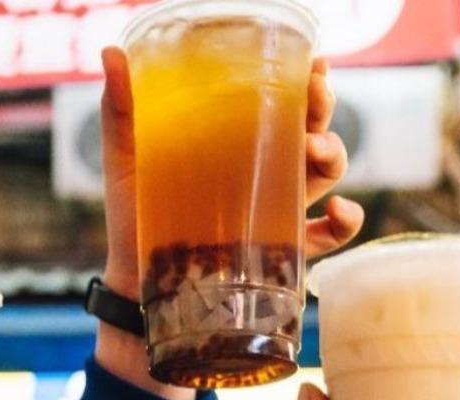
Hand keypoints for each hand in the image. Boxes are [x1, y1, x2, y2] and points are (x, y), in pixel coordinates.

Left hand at [94, 48, 364, 399]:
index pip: (276, 99)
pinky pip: (331, 235)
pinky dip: (346, 221)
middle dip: (321, 108)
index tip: (310, 63)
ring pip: (326, 172)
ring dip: (333, 154)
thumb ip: (121, 111)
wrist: (138, 285)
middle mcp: (264, 169)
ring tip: (315, 151)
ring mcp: (278, 209)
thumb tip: (113, 53)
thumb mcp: (126, 160)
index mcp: (233, 140)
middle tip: (314, 96)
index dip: (300, 78)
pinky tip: (339, 212)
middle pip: (310, 128)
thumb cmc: (134, 218)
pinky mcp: (284, 250)